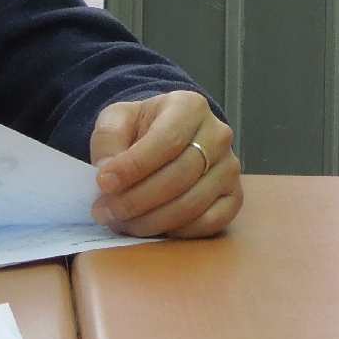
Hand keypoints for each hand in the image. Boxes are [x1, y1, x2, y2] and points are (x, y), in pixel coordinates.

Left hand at [89, 91, 241, 238]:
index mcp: (190, 107)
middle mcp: (218, 135)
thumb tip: (109, 173)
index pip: (167, 140)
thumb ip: (108, 139)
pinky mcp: (234, 196)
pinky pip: (210, 222)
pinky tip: (152, 227)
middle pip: (179, 176)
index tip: (103, 183)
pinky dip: (178, 232)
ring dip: (151, 220)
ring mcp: (230, 167)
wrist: (166, 137)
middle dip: (137, 200)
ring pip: (193, 203)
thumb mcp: (117, 120)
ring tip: (121, 222)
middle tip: (105, 211)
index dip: (134, 166)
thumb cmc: (142, 128)